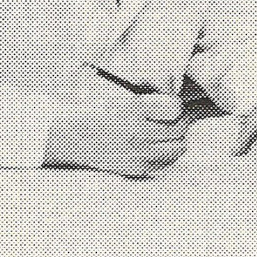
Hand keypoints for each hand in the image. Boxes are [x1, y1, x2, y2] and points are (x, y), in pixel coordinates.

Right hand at [43, 94, 188, 177]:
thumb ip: (153, 91)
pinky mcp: (137, 169)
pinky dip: (168, 154)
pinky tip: (156, 146)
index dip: (177, 106)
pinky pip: (167, 162)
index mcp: (134, 109)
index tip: (171, 107)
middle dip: (181, 121)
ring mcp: (138, 154)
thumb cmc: (104, 113)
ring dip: (177, 139)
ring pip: (178, 147)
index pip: (175, 108)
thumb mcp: (126, 95)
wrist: (76, 139)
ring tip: (166, 133)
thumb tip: (174, 87)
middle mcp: (137, 132)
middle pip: (179, 128)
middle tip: (173, 119)